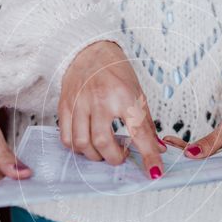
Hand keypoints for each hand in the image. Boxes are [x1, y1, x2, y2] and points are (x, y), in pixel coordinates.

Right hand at [59, 41, 164, 177]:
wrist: (89, 51)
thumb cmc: (115, 72)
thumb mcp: (138, 93)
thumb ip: (146, 124)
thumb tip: (157, 148)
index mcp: (123, 95)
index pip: (138, 132)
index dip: (148, 155)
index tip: (154, 170)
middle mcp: (99, 100)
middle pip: (102, 142)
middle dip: (114, 157)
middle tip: (120, 154)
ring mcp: (79, 103)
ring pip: (82, 143)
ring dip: (95, 155)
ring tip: (103, 150)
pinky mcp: (64, 106)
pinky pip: (66, 137)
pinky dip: (78, 147)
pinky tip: (87, 143)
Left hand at [165, 110, 221, 181]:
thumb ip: (211, 143)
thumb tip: (191, 154)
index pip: (214, 174)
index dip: (196, 170)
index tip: (180, 164)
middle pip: (206, 169)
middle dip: (186, 162)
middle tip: (169, 155)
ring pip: (202, 162)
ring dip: (185, 154)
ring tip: (168, 145)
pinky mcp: (218, 158)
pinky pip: (202, 155)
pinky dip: (189, 149)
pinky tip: (174, 142)